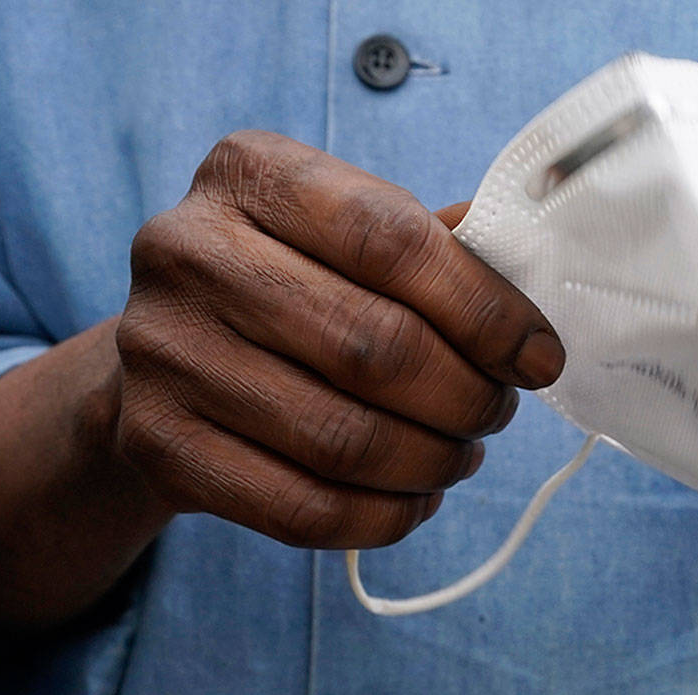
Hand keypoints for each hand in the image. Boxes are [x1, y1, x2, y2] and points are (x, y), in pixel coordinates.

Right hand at [114, 130, 563, 548]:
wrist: (162, 357)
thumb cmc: (283, 286)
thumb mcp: (339, 236)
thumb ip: (428, 249)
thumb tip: (528, 269)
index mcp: (249, 174)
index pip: (392, 240)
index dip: (486, 310)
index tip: (540, 357)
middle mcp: (186, 251)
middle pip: (376, 347)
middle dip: (468, 397)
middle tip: (497, 413)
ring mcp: (161, 351)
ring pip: (345, 440)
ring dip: (433, 462)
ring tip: (460, 455)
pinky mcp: (157, 444)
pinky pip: (302, 508)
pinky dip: (383, 517)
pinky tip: (414, 500)